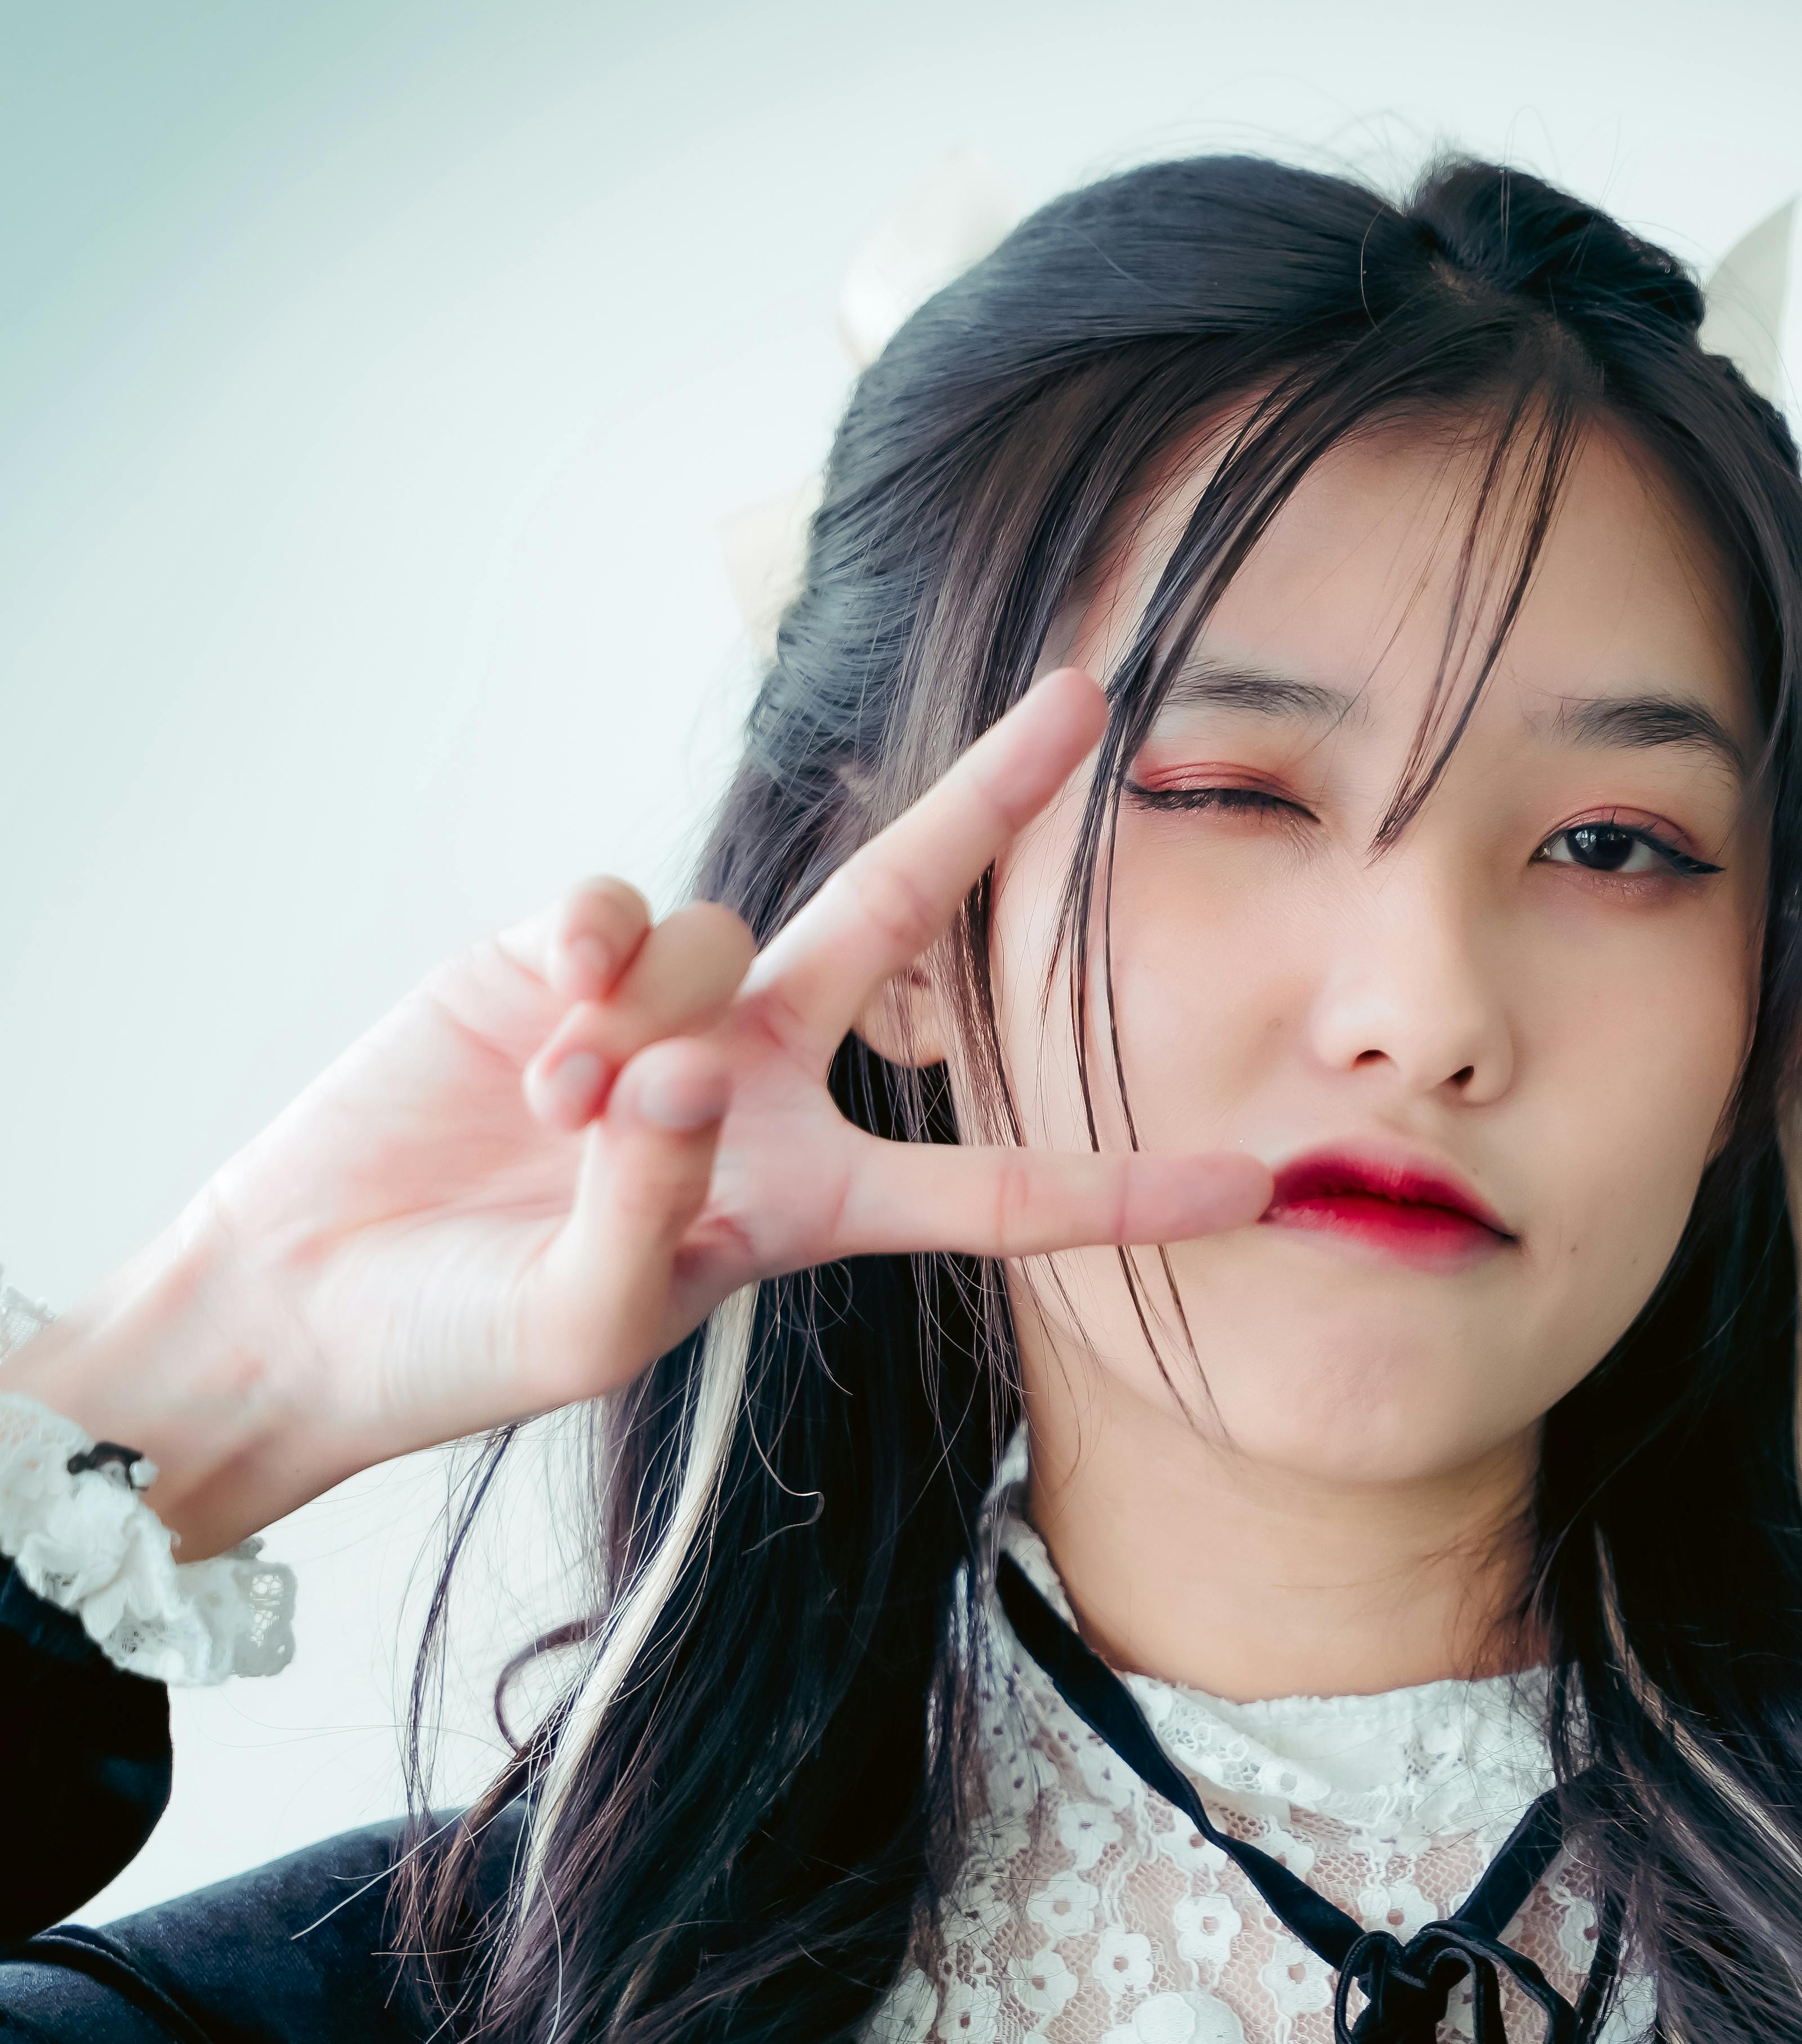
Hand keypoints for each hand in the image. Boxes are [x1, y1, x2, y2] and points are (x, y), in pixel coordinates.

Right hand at [1, 674, 1266, 1556]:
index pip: (991, 1191)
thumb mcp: (585, 1319)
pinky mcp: (553, 958)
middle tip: (1092, 698)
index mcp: (805, 1201)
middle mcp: (755, 1086)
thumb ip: (654, 1209)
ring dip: (642, 1030)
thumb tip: (672, 1072)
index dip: (1119, 1190)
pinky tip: (534, 1028)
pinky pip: (618, 910)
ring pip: (722, 939)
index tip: (1257, 1185)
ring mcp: (661, 1010)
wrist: (303, 1305)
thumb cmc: (458, 1345)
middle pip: (901, 922)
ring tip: (552, 1115)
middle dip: (988, 808)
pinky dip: (584, 959)